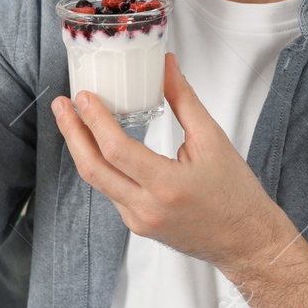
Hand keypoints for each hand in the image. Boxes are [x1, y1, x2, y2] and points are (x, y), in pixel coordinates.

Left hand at [52, 53, 286, 275]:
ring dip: (82, 148)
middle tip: (61, 105)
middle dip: (72, 133)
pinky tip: (98, 146)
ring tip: (72, 120)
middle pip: (93, 168)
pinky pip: (111, 192)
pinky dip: (102, 166)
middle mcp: (146, 208)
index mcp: (167, 186)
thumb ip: (185, 101)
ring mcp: (138, 221)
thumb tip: (166, 66)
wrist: (246, 241)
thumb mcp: (213, 140)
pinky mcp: (137, 226)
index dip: (95, 121)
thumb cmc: (235, 193)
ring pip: (98, 182)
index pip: (117, 150)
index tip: (84, 97)